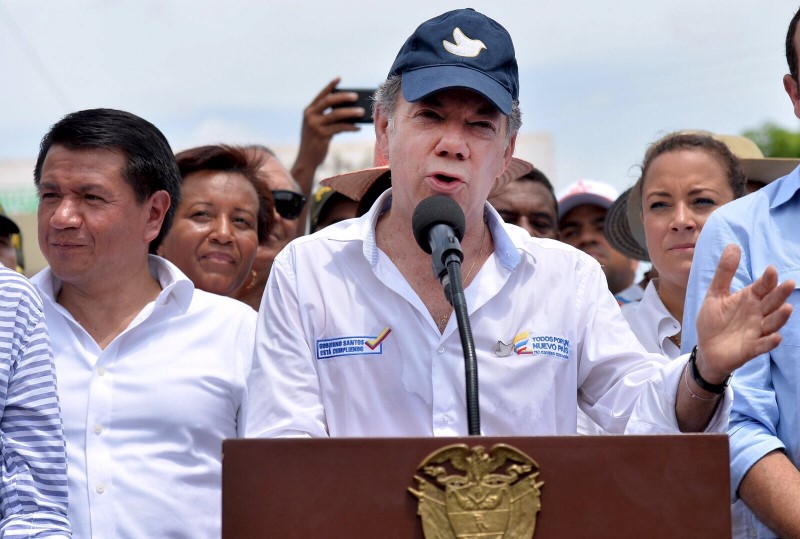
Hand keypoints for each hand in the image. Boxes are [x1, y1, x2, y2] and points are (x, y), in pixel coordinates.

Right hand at [291, 77, 361, 186]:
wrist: (306, 160)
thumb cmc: (315, 142)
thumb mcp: (317, 127)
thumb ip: (328, 117)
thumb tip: (349, 111)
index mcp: (308, 111)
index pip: (321, 95)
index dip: (330, 86)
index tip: (339, 78)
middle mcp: (310, 116)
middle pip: (329, 101)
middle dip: (344, 97)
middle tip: (356, 96)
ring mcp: (315, 125)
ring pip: (336, 114)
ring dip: (351, 112)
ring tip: (362, 112)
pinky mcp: (322, 135)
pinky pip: (340, 127)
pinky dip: (351, 127)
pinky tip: (358, 127)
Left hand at [695, 244, 794, 382]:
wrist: (706, 349)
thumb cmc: (713, 321)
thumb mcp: (715, 294)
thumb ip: (725, 273)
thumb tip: (733, 245)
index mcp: (749, 299)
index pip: (762, 287)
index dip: (767, 279)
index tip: (771, 269)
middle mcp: (757, 313)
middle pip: (771, 303)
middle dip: (780, 294)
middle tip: (788, 283)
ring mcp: (756, 331)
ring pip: (772, 323)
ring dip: (780, 317)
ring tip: (787, 308)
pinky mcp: (751, 348)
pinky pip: (763, 345)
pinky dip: (770, 342)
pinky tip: (776, 337)